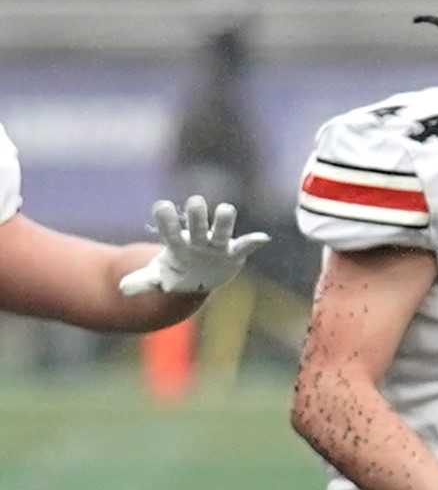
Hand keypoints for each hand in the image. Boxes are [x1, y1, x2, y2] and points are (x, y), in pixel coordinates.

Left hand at [117, 196, 270, 297]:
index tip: (162, 206)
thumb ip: (143, 281)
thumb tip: (122, 288)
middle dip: (197, 216)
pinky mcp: (233, 252)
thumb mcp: (158, 278)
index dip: (167, 220)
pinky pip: (244, 246)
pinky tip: (263, 239)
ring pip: (221, 231)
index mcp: (177, 244)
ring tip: (227, 209)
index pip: (170, 231)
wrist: (196, 277)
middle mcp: (197, 240)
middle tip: (196, 200)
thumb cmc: (174, 273)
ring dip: (224, 221)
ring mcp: (216, 245)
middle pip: (197, 226)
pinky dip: (253, 242)